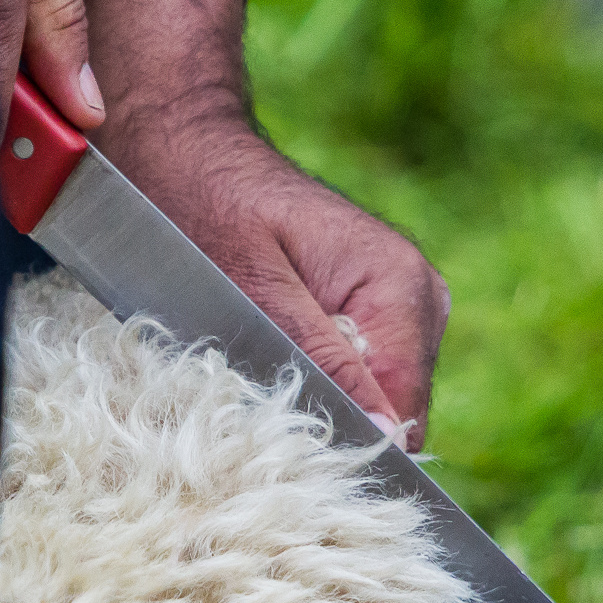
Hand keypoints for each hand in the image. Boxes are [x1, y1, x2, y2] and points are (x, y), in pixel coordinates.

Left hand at [74, 0, 449, 445]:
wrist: (183, 148)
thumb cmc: (202, 205)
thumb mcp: (253, 291)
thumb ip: (321, 361)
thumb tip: (384, 436)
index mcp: (401, 285)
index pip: (402, 412)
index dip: (349, 448)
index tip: (282, 455)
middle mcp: (418, 296)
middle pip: (394, 413)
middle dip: (330, 427)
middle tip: (253, 412)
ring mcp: (400, 306)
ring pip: (374, 402)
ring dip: (315, 405)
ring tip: (252, 377)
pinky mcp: (372, 314)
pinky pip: (355, 377)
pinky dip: (310, 383)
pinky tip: (264, 362)